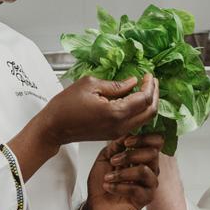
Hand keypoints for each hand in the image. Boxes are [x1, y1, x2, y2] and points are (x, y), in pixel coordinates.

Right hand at [40, 74, 158, 145]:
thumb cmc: (65, 106)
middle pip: (150, 112)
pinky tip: (135, 99)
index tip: (148, 75)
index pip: (144, 99)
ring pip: (145, 120)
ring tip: (146, 88)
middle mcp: (120, 125)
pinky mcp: (113, 134)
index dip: (149, 86)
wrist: (54, 128)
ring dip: (148, 104)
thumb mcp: (90, 85)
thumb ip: (115, 85)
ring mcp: (117, 132)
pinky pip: (135, 123)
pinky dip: (140, 111)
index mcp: (116, 112)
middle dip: (154, 95)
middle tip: (152, 81)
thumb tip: (132, 82)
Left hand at [86, 134, 165, 209]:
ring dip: (122, 173)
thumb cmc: (102, 181)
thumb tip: (128, 131)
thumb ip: (117, 144)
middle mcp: (150, 168)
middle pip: (152, 153)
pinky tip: (109, 187)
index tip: (126, 141)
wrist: (95, 204)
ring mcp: (149, 184)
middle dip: (130, 155)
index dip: (144, 138)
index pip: (156, 141)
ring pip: (144, 171)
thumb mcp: (105, 157)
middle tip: (113, 160)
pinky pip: (136, 189)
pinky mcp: (145, 198)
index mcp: (142, 156)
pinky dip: (119, 187)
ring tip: (108, 177)